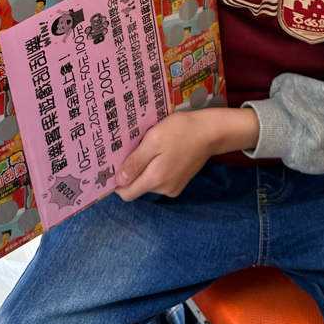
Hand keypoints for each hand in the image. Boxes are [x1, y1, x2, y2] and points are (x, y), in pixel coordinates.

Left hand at [114, 106, 259, 201]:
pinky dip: (156, 167)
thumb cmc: (181, 131)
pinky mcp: (181, 181)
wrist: (210, 131)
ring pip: (149, 181)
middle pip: (137, 186)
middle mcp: (164, 188)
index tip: (113, 164)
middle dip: (132, 170)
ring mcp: (174, 186)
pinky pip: (160, 178)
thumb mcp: (154, 140)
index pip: (126, 193)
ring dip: (144, 167)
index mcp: (156, 179)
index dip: (117, 181)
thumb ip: (136, 162)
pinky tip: (161, 150)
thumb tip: (118, 181)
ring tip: (149, 145)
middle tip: (131, 148)